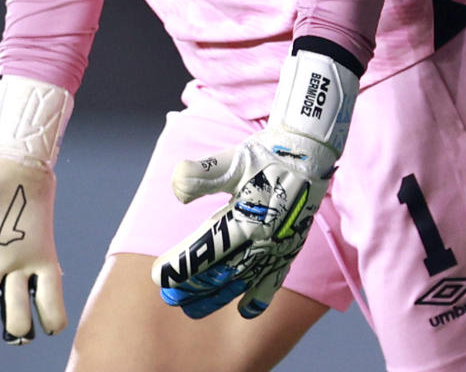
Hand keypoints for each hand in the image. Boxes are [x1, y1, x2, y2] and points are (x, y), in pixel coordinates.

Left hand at [153, 44, 358, 319]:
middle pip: (220, 273)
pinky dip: (260, 298)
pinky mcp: (289, 250)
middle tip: (168, 298)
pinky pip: (274, 281)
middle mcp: (261, 239)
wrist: (308, 154)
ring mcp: (277, 248)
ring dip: (216, 298)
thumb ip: (203, 174)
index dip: (180, 266)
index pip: (205, 250)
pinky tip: (245, 311)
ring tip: (192, 309)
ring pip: (242, 283)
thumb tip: (177, 192)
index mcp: (244, 218)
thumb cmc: (266, 155)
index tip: (158, 277)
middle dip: (192, 287)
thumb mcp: (232, 160)